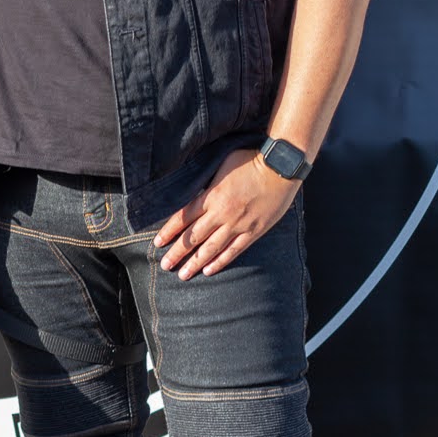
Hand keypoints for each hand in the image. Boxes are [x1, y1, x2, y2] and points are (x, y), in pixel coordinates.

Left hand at [154, 150, 298, 278]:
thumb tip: (193, 187)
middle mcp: (221, 213)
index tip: (157, 243)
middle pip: (194, 237)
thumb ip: (206, 180)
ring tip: (183, 275)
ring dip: (196, 262)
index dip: (168, 232)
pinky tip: (209, 270)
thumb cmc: (250, 161)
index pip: (183, 218)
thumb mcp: (221, 165)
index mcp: (211, 196)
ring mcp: (238, 224)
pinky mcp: (254, 231)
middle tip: (165, 265)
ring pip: (212, 248)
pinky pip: (234, 250)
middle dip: (177, 253)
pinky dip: (221, 261)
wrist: (280, 169)